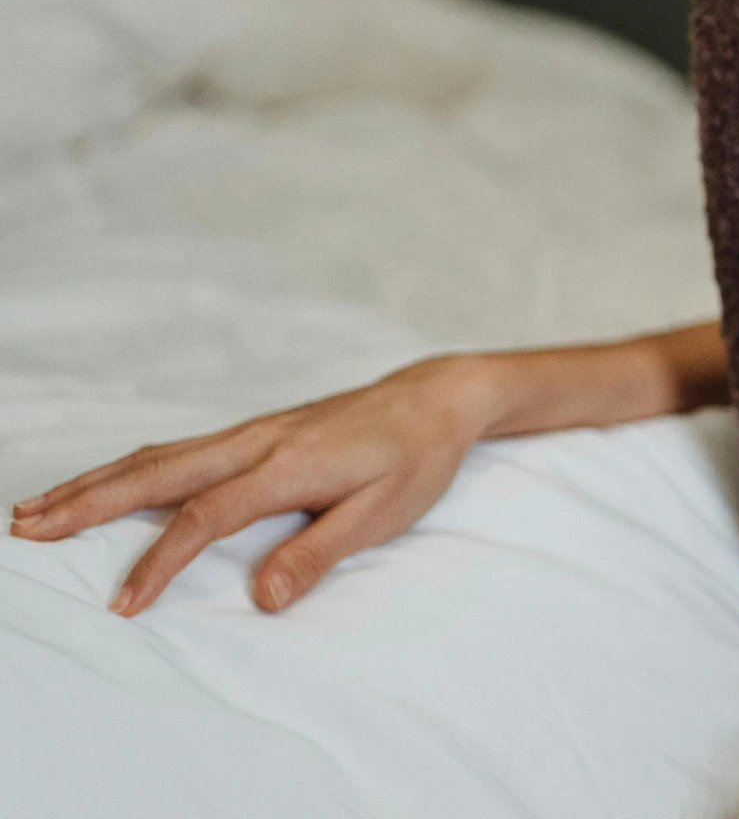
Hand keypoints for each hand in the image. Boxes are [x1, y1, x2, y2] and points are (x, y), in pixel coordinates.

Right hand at [9, 355, 497, 615]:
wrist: (435, 398)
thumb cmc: (415, 458)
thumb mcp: (384, 512)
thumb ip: (321, 553)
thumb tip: (264, 599)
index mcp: (288, 465)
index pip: (207, 516)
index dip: (161, 562)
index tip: (123, 604)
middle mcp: (258, 442)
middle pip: (158, 473)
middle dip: (87, 503)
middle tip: (25, 530)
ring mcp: (251, 433)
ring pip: (158, 457)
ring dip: (95, 483)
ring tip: (35, 510)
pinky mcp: (252, 434)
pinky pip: (176, 451)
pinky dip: (128, 469)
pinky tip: (100, 486)